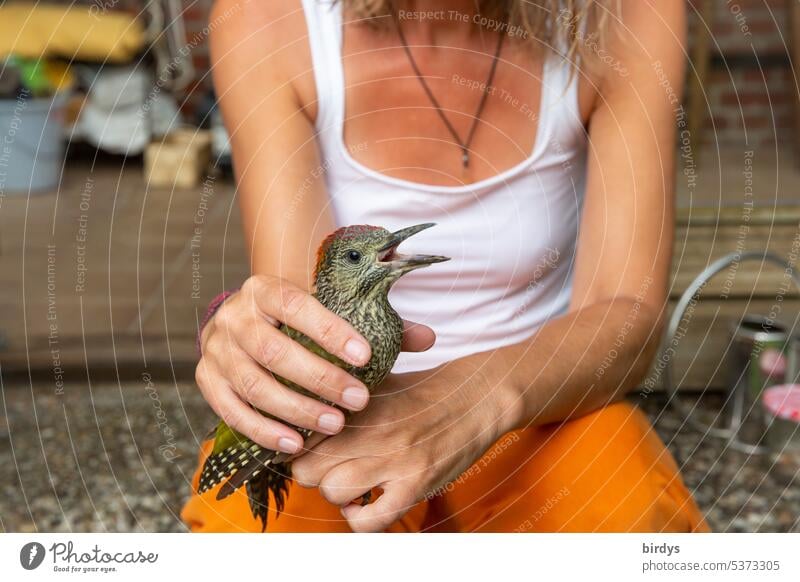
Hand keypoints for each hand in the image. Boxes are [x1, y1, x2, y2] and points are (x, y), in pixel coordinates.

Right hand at [195, 275, 435, 453]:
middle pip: (275, 351)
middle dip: (320, 379)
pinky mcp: (207, 380)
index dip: (331, 331)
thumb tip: (428, 338)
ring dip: (296, 409)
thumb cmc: (300, 321)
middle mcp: (236, 316)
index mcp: (266, 289)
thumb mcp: (333, 313)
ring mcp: (217, 349)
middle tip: (359, 401)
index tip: (366, 357)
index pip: (298, 305)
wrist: (248, 322)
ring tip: (335, 425)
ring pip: (254, 384)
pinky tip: (296, 443)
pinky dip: (264, 430)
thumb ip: (378, 324)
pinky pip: (231, 411)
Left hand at [291, 357, 518, 531]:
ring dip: (335, 492)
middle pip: (308, 467)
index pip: (304, 432)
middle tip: (323, 464)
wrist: (479, 396)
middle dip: (309, 469)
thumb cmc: (426, 387)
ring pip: (333, 493)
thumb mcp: (380, 378)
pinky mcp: (416, 486)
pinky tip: (363, 503)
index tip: (303, 444)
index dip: (298, 442)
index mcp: (361, 402)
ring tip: (348, 480)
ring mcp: (396, 461)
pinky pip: (369, 522)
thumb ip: (343, 394)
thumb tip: (304, 406)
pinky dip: (359, 518)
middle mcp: (374, 431)